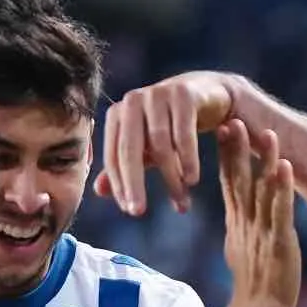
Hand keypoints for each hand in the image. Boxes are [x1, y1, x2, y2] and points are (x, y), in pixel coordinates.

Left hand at [95, 70, 243, 215]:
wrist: (206, 94)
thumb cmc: (170, 124)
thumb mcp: (145, 147)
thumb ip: (123, 166)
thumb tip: (99, 191)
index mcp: (118, 115)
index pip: (113, 155)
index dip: (119, 184)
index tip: (130, 210)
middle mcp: (133, 101)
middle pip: (129, 149)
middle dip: (133, 183)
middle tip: (139, 212)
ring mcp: (158, 94)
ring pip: (160, 145)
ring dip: (170, 178)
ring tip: (181, 202)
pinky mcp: (183, 94)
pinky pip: (183, 134)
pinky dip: (188, 160)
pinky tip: (192, 181)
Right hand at [216, 120, 300, 306]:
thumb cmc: (252, 278)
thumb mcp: (237, 242)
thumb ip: (237, 217)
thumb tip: (233, 201)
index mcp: (237, 219)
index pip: (228, 179)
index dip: (226, 153)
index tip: (223, 125)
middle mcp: (246, 221)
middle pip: (239, 179)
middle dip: (237, 149)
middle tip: (233, 119)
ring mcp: (261, 230)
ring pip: (262, 190)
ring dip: (264, 161)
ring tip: (267, 133)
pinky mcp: (278, 242)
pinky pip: (280, 211)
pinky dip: (282, 189)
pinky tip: (285, 167)